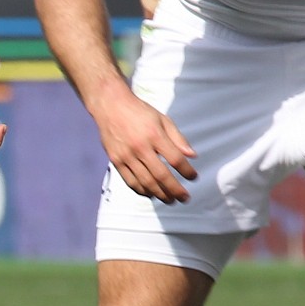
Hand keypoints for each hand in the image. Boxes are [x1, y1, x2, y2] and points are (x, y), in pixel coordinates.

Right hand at [93, 88, 194, 203]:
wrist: (110, 106)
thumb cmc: (138, 111)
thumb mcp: (162, 119)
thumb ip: (178, 138)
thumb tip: (192, 155)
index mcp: (154, 134)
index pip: (175, 159)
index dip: (187, 171)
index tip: (193, 177)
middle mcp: (140, 147)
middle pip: (161, 175)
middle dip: (175, 190)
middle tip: (184, 197)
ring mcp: (126, 155)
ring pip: (145, 182)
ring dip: (160, 194)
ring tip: (170, 199)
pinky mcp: (116, 160)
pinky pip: (130, 181)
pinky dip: (142, 191)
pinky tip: (151, 194)